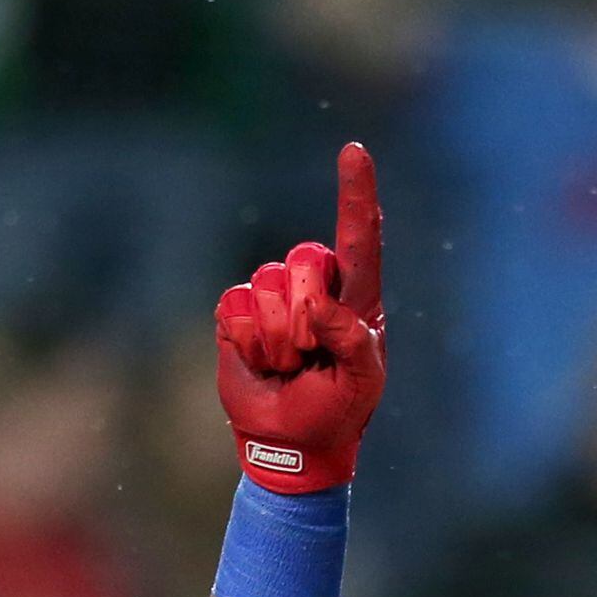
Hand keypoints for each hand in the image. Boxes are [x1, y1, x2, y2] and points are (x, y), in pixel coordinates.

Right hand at [216, 141, 385, 492]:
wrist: (290, 446)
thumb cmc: (336, 412)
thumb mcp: (362, 382)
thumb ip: (353, 339)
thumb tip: (319, 306)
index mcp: (356, 296)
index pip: (360, 236)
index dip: (356, 194)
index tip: (353, 151)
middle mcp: (316, 286)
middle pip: (304, 259)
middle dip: (304, 314)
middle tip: (309, 356)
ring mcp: (274, 297)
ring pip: (267, 285)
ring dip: (275, 338)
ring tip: (286, 365)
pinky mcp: (237, 313)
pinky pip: (234, 304)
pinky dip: (245, 340)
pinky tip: (259, 362)